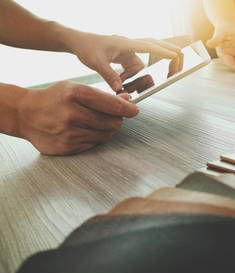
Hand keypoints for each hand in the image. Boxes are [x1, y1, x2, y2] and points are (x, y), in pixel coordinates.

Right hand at [17, 81, 138, 154]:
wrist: (24, 114)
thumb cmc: (54, 99)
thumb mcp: (75, 88)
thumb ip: (102, 96)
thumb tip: (127, 101)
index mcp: (74, 94)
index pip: (111, 104)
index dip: (127, 108)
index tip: (134, 110)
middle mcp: (72, 114)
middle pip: (113, 122)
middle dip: (117, 119)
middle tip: (112, 116)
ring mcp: (69, 133)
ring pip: (106, 135)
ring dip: (106, 130)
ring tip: (94, 123)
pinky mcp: (66, 147)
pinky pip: (94, 144)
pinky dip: (94, 138)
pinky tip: (83, 131)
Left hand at [65, 32, 181, 90]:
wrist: (77, 42)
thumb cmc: (86, 48)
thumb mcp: (96, 63)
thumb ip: (110, 76)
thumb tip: (120, 90)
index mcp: (125, 43)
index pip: (148, 46)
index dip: (162, 50)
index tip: (175, 54)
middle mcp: (128, 45)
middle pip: (153, 45)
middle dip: (166, 50)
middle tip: (180, 54)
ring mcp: (127, 50)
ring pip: (140, 63)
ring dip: (134, 74)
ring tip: (120, 81)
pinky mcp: (124, 55)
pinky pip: (133, 66)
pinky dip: (129, 75)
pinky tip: (120, 79)